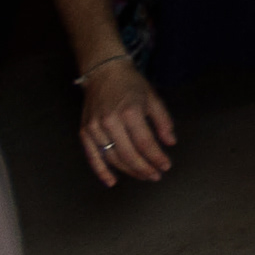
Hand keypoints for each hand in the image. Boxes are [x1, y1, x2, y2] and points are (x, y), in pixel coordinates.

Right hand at [78, 58, 177, 185]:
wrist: (104, 72)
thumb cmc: (131, 84)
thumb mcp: (153, 98)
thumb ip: (163, 121)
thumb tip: (170, 143)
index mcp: (130, 112)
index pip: (145, 143)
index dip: (156, 157)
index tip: (166, 166)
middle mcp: (110, 121)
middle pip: (128, 154)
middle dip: (144, 168)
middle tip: (156, 175)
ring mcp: (94, 128)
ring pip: (112, 158)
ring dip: (129, 170)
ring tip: (143, 176)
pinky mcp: (84, 132)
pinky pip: (92, 156)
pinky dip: (101, 171)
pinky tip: (112, 181)